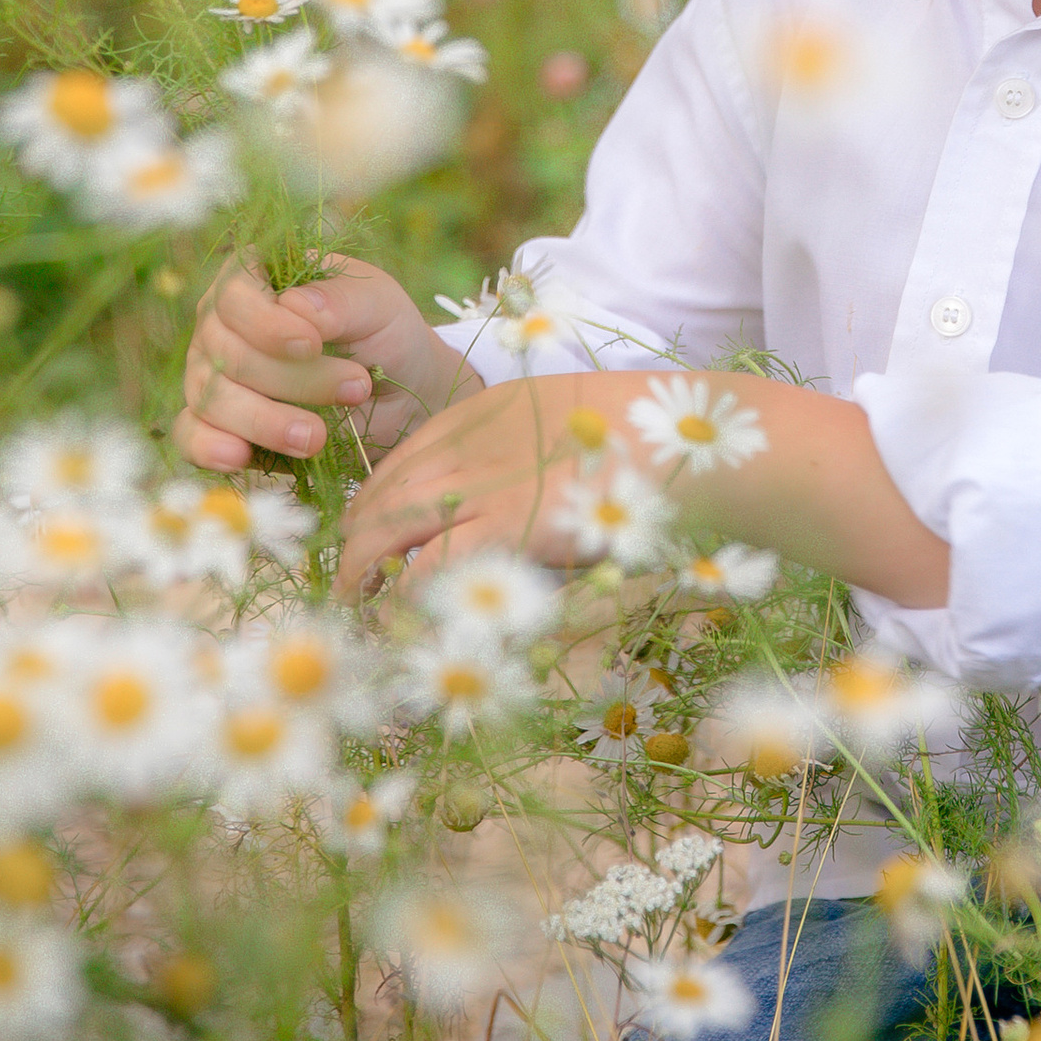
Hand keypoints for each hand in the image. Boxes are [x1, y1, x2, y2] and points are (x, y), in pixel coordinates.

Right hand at [173, 254, 476, 473]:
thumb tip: (293, 304)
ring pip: (212, 398)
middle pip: (226, 352)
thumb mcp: (379, 306)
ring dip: (264, 421)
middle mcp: (223, 325)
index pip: (234, 294)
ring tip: (317, 437)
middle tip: (356, 390)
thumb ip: (341, 300)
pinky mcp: (217, 426)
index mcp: (256, 280)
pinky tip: (239, 457)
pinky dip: (209, 447)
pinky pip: (191, 436)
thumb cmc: (385, 337)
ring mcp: (212, 376)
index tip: (312, 345)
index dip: (265, 323)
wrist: (401, 399)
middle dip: (290, 379)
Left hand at [333, 364, 950, 613]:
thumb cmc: (655, 441)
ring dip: (358, 578)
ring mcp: (475, 486)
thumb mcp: (577, 429)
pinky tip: (389, 630)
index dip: (375, 505)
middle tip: (346, 588)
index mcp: (482, 410)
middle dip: (353, 545)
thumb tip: (523, 510)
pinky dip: (395, 606)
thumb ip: (534, 461)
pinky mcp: (499, 530)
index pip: (399, 459)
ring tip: (351, 614)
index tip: (369, 541)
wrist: (693, 441)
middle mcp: (463, 443)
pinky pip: (422, 575)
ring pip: (381, 534)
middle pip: (377, 496)